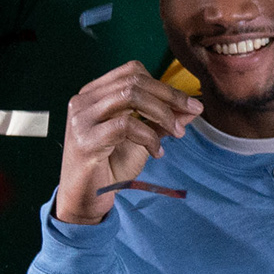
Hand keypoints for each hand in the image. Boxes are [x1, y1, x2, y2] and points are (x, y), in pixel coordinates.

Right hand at [55, 62, 195, 224]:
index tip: (188, 104)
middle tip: (192, 113)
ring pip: (130, 96)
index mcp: (93, 94)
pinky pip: (125, 125)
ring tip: (176, 133)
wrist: (85, 200)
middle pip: (133, 81)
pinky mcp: (85, 140)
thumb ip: (163, 121)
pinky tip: (156, 152)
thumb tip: (192, 107)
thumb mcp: (143, 139)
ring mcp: (81, 119)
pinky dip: (148, 136)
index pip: (132, 72)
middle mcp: (83, 101)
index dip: (164, 85)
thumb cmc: (110, 167)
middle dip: (169, 96)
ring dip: (162, 113)